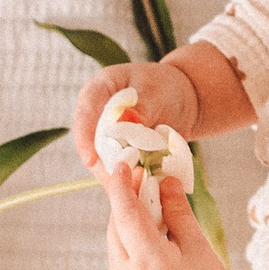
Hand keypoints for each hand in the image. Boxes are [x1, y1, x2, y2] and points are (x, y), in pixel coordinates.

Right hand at [71, 61, 202, 170]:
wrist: (183, 99)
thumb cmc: (167, 87)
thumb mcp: (157, 92)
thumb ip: (141, 107)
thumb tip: (123, 121)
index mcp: (101, 88)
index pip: (86, 111)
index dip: (84, 137)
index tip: (90, 159)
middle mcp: (97, 112)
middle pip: (90, 141)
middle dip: (103, 163)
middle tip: (121, 180)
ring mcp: (106, 133)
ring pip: (101, 158)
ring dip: (116, 173)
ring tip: (137, 182)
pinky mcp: (117, 149)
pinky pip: (116, 165)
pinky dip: (127, 175)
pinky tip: (141, 182)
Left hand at [104, 168, 238, 269]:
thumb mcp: (199, 247)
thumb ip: (178, 212)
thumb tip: (167, 182)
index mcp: (147, 262)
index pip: (125, 213)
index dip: (122, 185)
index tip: (123, 165)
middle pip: (116, 226)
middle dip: (126, 201)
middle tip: (144, 180)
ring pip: (114, 243)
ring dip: (126, 222)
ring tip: (151, 209)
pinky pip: (118, 261)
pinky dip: (128, 243)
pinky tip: (149, 239)